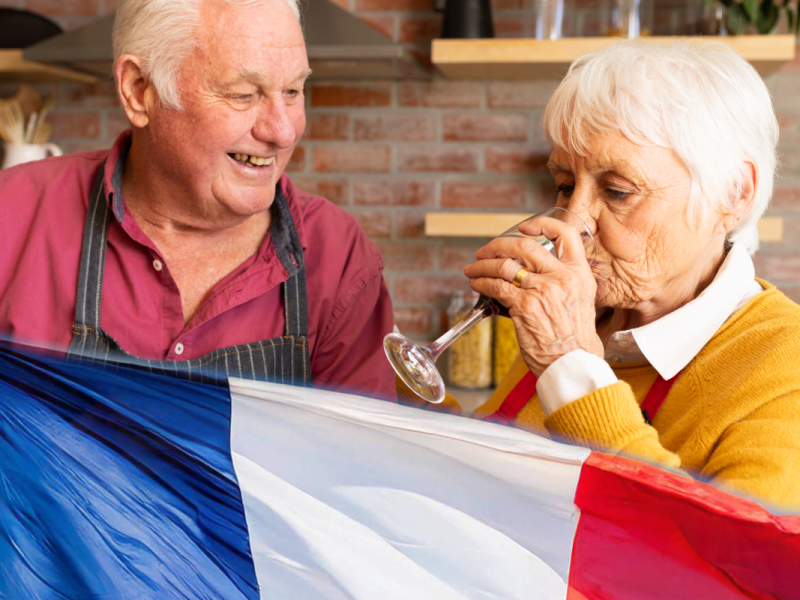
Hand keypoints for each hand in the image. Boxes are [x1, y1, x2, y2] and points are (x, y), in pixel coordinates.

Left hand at [463, 216, 603, 376]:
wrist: (573, 362)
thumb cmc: (575, 339)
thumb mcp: (581, 301)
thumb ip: (562, 282)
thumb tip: (533, 273)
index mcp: (579, 273)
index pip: (565, 234)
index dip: (541, 224)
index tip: (524, 227)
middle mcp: (561, 277)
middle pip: (524, 246)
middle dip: (498, 245)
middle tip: (486, 251)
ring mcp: (542, 290)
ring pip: (504, 265)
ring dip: (482, 265)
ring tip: (473, 269)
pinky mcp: (524, 306)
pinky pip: (496, 286)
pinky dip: (481, 283)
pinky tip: (476, 284)